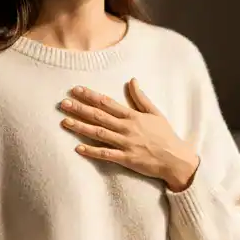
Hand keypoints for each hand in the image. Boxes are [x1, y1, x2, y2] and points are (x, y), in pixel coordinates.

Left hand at [58, 79, 200, 191]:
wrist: (176, 159)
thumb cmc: (166, 136)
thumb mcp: (156, 113)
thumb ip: (141, 98)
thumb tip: (132, 80)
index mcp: (133, 116)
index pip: (107, 103)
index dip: (90, 96)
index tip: (76, 90)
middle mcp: (127, 128)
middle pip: (99, 116)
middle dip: (80, 109)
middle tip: (63, 103)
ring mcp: (126, 144)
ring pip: (99, 133)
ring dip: (81, 127)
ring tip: (65, 122)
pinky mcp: (126, 159)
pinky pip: (106, 154)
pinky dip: (92, 151)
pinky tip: (78, 148)